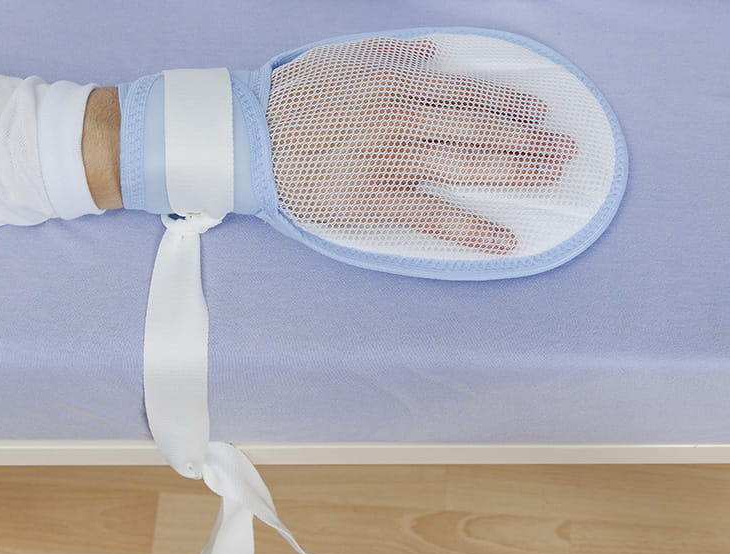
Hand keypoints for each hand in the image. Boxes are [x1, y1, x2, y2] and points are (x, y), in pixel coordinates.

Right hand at [266, 37, 576, 254]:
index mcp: (395, 83)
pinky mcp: (377, 200)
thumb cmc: (291, 101)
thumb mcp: (339, 59)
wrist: (251, 140)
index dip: (509, 103)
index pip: (468, 94)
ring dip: (518, 171)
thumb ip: (390, 53)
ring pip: (470, 166)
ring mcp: (393, 161)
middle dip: (530, 138)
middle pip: (482, 129)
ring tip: (551, 176)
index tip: (538, 112)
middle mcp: (402, 118)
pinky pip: (436, 216)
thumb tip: (430, 53)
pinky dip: (474, 228)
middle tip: (564, 149)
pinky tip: (504, 238)